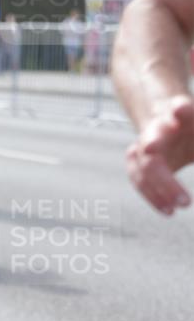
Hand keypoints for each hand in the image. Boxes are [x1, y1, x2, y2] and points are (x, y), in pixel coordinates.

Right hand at [126, 95, 193, 214]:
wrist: (168, 117)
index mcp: (184, 115)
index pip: (182, 110)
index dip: (181, 110)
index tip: (181, 109)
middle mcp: (161, 128)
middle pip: (153, 137)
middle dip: (152, 143)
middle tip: (151, 150)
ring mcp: (145, 144)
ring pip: (141, 163)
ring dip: (155, 185)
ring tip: (177, 207)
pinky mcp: (137, 158)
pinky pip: (137, 177)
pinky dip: (151, 194)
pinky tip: (169, 211)